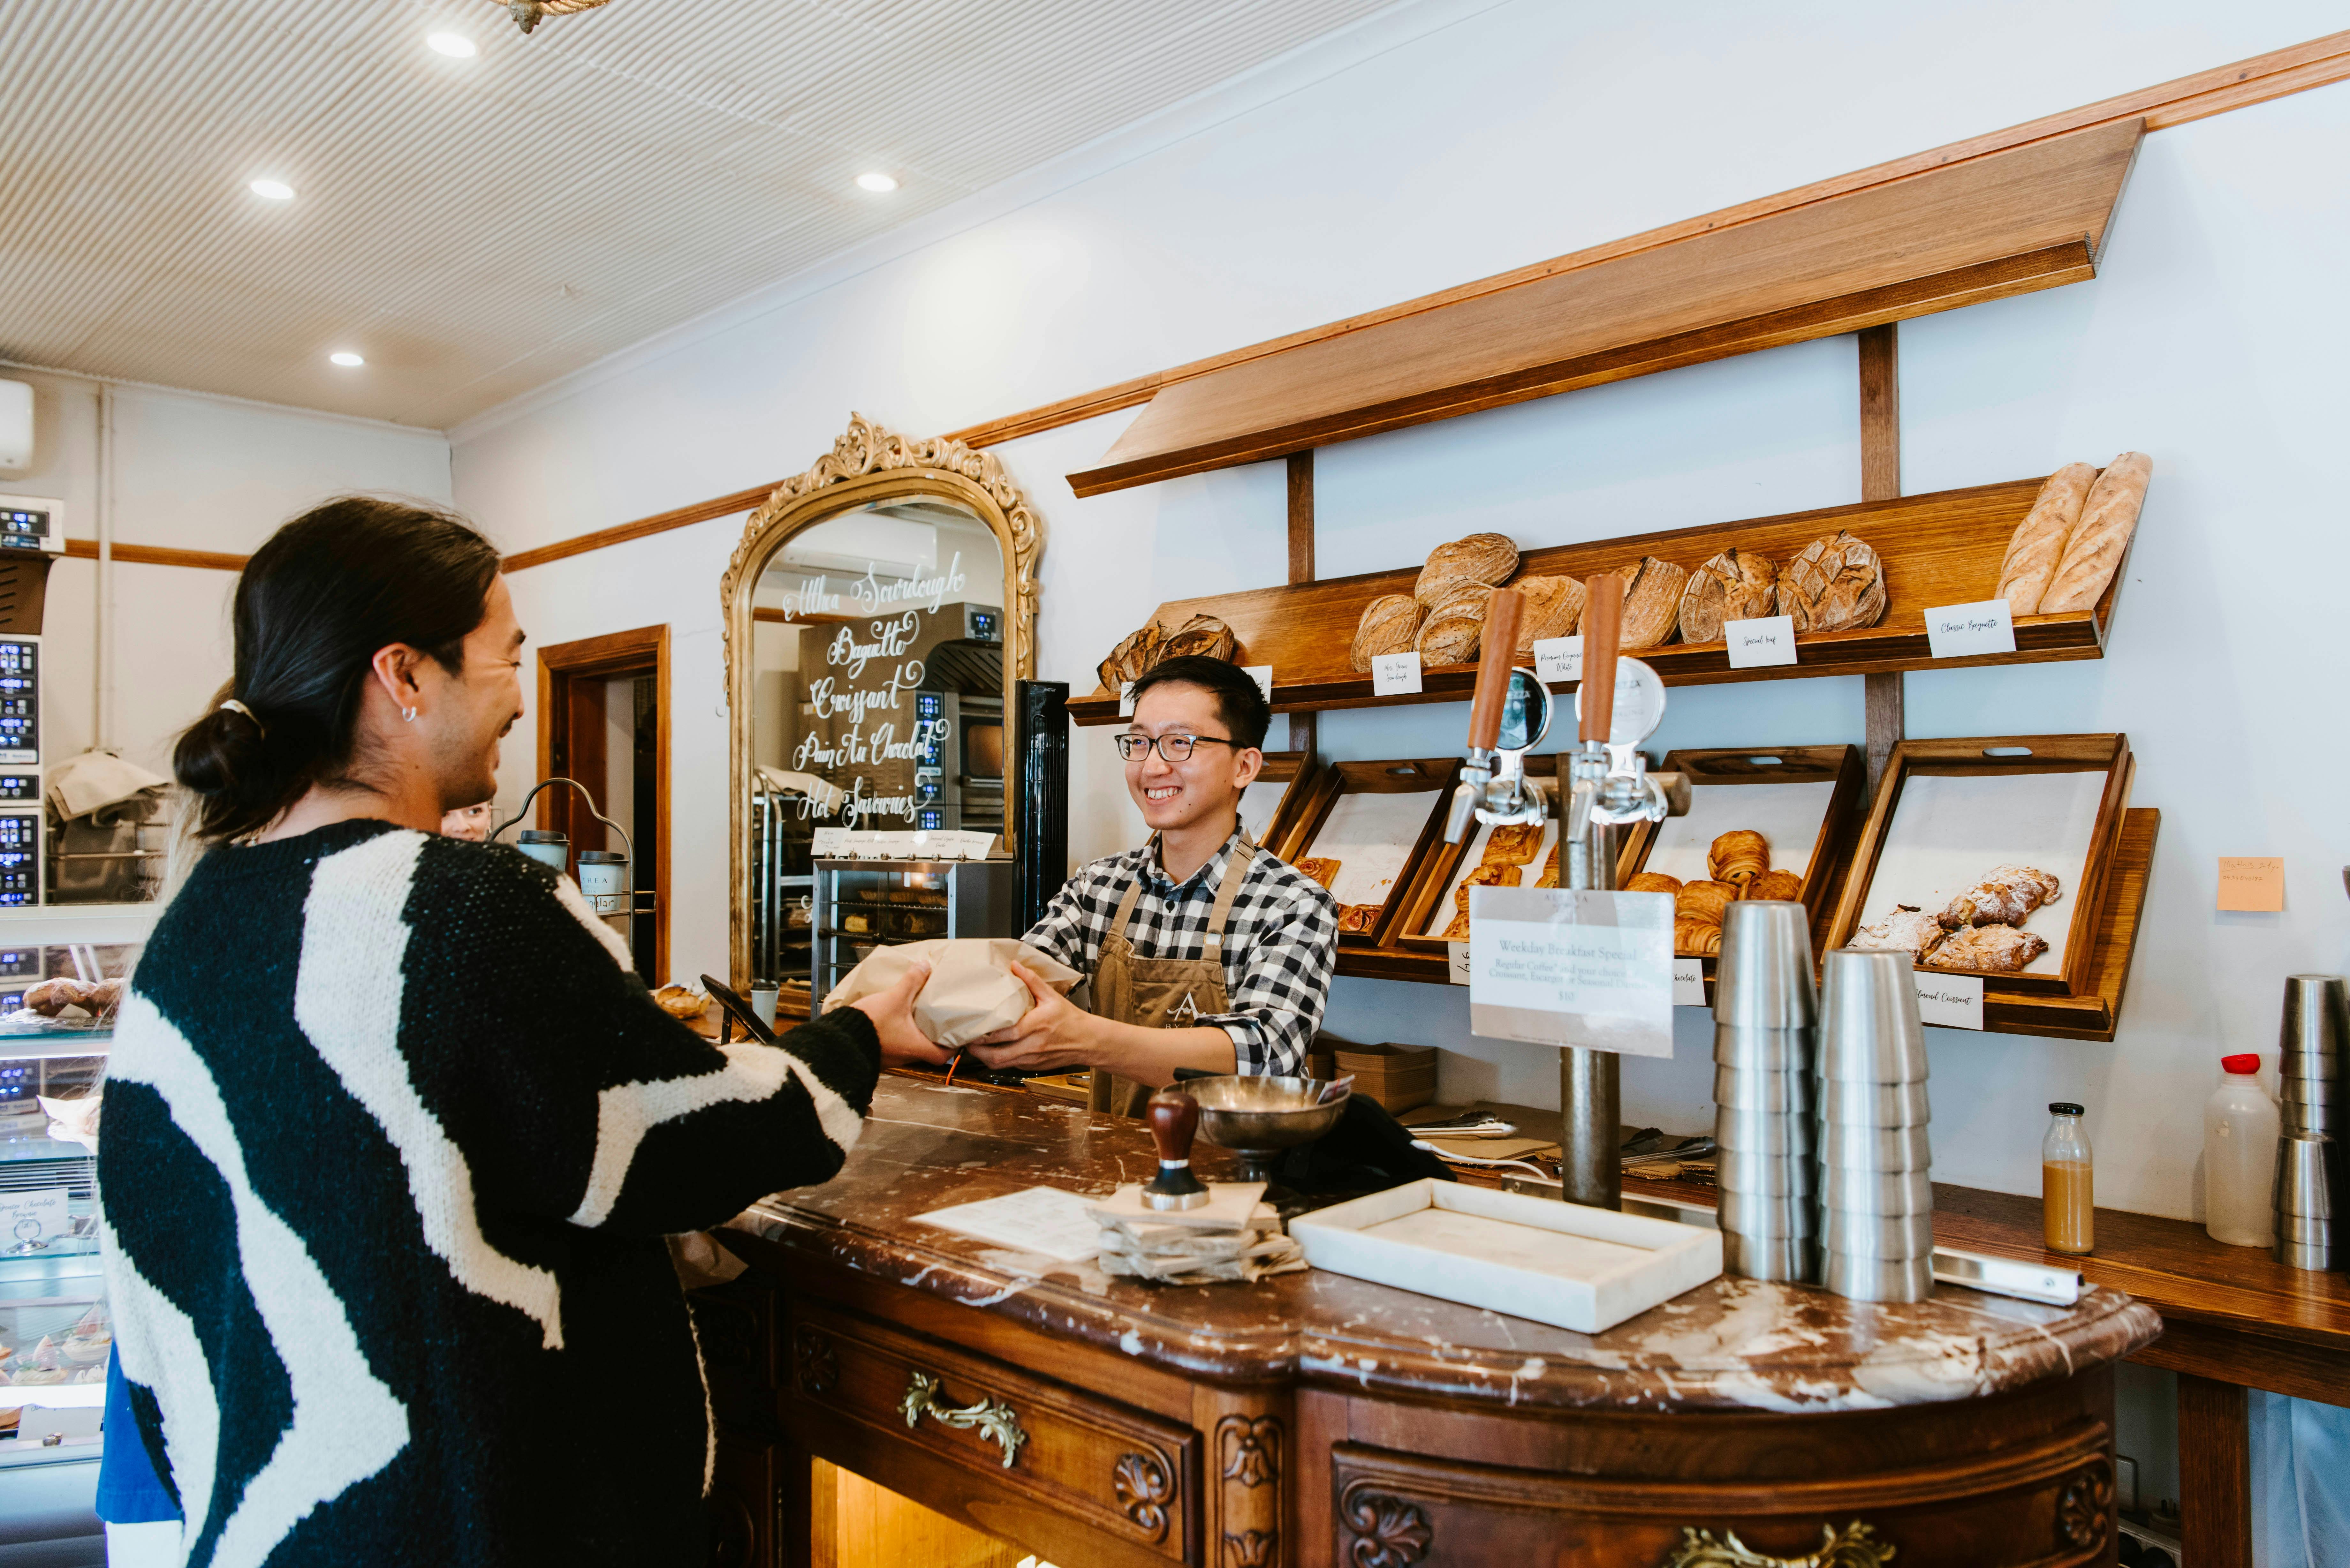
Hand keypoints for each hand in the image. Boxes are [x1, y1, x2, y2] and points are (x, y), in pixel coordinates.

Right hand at [847, 960, 951, 1068]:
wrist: (839, 1040)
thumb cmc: (869, 1025)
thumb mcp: (894, 999)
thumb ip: (911, 982)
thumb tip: (924, 966)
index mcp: (915, 1047)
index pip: (944, 1055)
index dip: (952, 1045)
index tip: (955, 1033)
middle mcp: (905, 1057)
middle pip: (928, 1050)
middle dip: (933, 1035)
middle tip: (937, 1019)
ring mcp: (891, 1058)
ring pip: (910, 1047)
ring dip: (914, 1034)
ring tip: (917, 1016)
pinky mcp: (878, 1053)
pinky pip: (895, 1045)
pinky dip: (899, 1034)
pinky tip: (896, 1020)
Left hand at [966, 963, 1099, 1073]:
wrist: (1088, 1041)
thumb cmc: (1070, 1019)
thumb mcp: (1052, 996)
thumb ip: (1032, 980)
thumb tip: (1015, 965)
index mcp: (1036, 1026)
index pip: (1005, 1034)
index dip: (985, 1035)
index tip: (973, 1028)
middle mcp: (1032, 1045)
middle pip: (997, 1056)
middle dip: (977, 1051)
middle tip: (966, 1041)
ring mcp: (1032, 1059)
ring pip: (1000, 1065)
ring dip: (984, 1058)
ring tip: (975, 1047)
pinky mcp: (1032, 1067)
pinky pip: (1010, 1066)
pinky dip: (998, 1060)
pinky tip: (993, 1051)